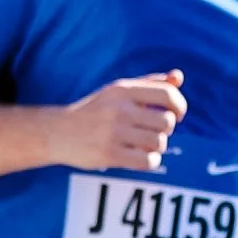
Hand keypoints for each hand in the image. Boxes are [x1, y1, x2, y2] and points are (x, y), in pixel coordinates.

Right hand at [52, 70, 186, 172]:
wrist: (57, 133)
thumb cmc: (94, 111)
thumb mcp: (117, 92)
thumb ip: (148, 83)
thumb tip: (178, 76)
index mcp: (123, 90)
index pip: (168, 94)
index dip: (180, 106)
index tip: (177, 115)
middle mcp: (119, 109)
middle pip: (167, 122)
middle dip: (165, 130)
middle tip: (152, 132)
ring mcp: (113, 132)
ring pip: (159, 143)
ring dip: (156, 147)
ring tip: (144, 145)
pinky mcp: (109, 154)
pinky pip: (147, 160)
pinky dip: (150, 161)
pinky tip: (140, 157)